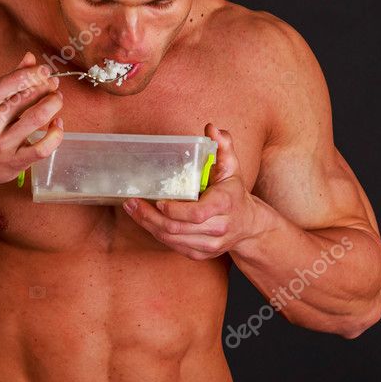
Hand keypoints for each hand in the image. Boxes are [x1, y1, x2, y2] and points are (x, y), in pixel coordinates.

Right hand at [0, 51, 63, 187]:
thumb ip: (7, 80)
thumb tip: (31, 58)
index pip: (14, 81)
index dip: (35, 73)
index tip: (44, 71)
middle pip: (27, 96)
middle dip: (46, 86)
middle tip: (53, 84)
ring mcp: (2, 145)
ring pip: (38, 118)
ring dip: (54, 104)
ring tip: (56, 99)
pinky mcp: (14, 163)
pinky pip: (43, 148)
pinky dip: (55, 134)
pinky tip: (56, 124)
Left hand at [121, 123, 264, 259]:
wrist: (249, 226)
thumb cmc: (235, 194)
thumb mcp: (232, 168)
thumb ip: (223, 146)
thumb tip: (211, 128)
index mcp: (225, 205)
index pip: (196, 213)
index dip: (174, 210)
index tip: (158, 201)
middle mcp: (218, 228)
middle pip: (177, 228)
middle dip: (149, 217)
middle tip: (132, 203)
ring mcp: (209, 244)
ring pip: (172, 239)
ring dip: (148, 225)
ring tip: (132, 209)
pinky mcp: (200, 253)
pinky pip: (173, 246)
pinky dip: (156, 233)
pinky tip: (144, 220)